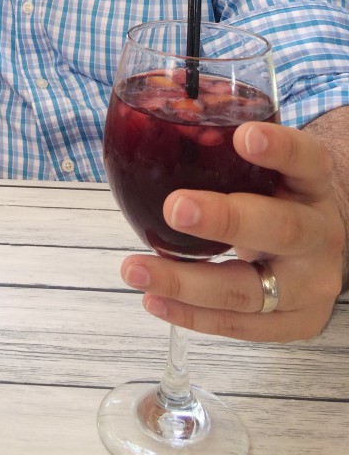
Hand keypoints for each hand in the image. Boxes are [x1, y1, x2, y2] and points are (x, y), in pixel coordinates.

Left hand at [119, 120, 345, 342]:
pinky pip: (241, 325)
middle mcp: (320, 233)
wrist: (316, 245)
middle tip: (175, 208)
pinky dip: (192, 315)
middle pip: (281, 229)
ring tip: (135, 270)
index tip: (243, 137)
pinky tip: (154, 300)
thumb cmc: (274, 197)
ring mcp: (311, 283)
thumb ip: (222, 151)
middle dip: (225, 220)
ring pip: (250, 290)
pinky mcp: (297, 322)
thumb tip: (157, 129)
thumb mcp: (264, 168)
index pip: (306, 160)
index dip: (279, 148)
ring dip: (186, 282)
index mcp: (313, 184)